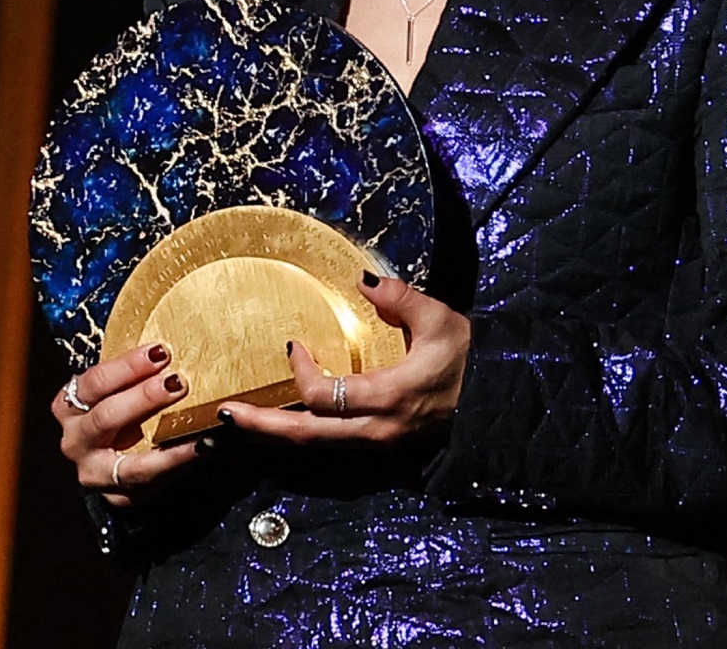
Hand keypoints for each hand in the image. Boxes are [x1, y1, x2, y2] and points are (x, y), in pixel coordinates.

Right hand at [52, 343, 200, 507]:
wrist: (109, 458)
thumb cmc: (116, 409)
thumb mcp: (112, 389)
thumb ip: (129, 373)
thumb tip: (166, 348)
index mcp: (68, 406)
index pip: (94, 382)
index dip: (127, 366)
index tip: (159, 351)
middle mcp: (75, 441)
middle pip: (106, 418)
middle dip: (144, 398)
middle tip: (177, 381)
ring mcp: (94, 472)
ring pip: (129, 462)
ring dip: (166, 441)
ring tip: (195, 423)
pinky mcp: (117, 496)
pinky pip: (151, 482)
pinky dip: (177, 463)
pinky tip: (202, 447)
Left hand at [215, 272, 468, 445]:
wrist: (500, 401)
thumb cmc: (470, 360)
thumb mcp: (442, 322)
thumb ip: (401, 299)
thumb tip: (364, 281)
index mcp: (389, 398)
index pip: (326, 397)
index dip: (301, 374)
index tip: (293, 346)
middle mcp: (377, 429)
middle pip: (308, 435)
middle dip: (264, 426)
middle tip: (226, 415)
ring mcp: (378, 443)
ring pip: (317, 445)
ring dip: (277, 434)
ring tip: (241, 423)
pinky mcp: (380, 445)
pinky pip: (331, 445)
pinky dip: (300, 435)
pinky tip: (279, 424)